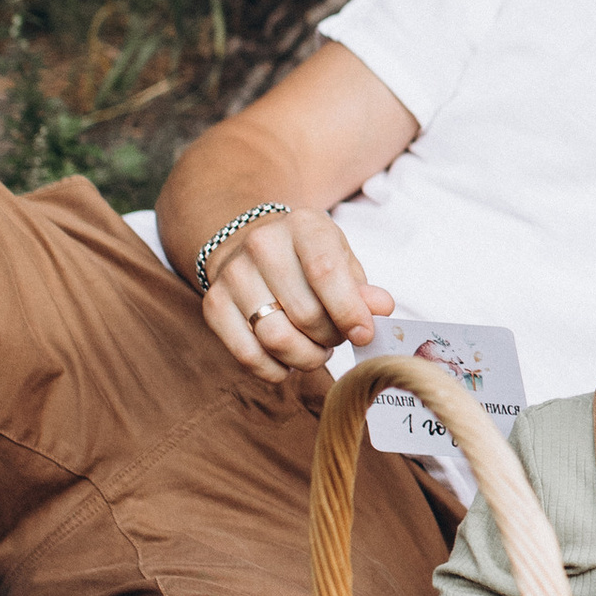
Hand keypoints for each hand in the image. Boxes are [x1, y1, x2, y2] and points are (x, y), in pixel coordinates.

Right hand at [203, 206, 393, 382]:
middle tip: (336, 338)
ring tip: (315, 348)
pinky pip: (248, 355)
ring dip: (306, 357)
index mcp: (303, 226)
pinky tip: (287, 359)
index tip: (364, 335)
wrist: (250, 244)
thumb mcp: (341, 260)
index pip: (325, 272)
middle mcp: (262, 245)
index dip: (348, 311)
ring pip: (276, 339)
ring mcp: (233, 275)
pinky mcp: (213, 305)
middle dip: (330, 339)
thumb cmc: (307, 258)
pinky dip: (275, 370)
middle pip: (304, 314)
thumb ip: (362, 289)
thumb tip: (381, 308)